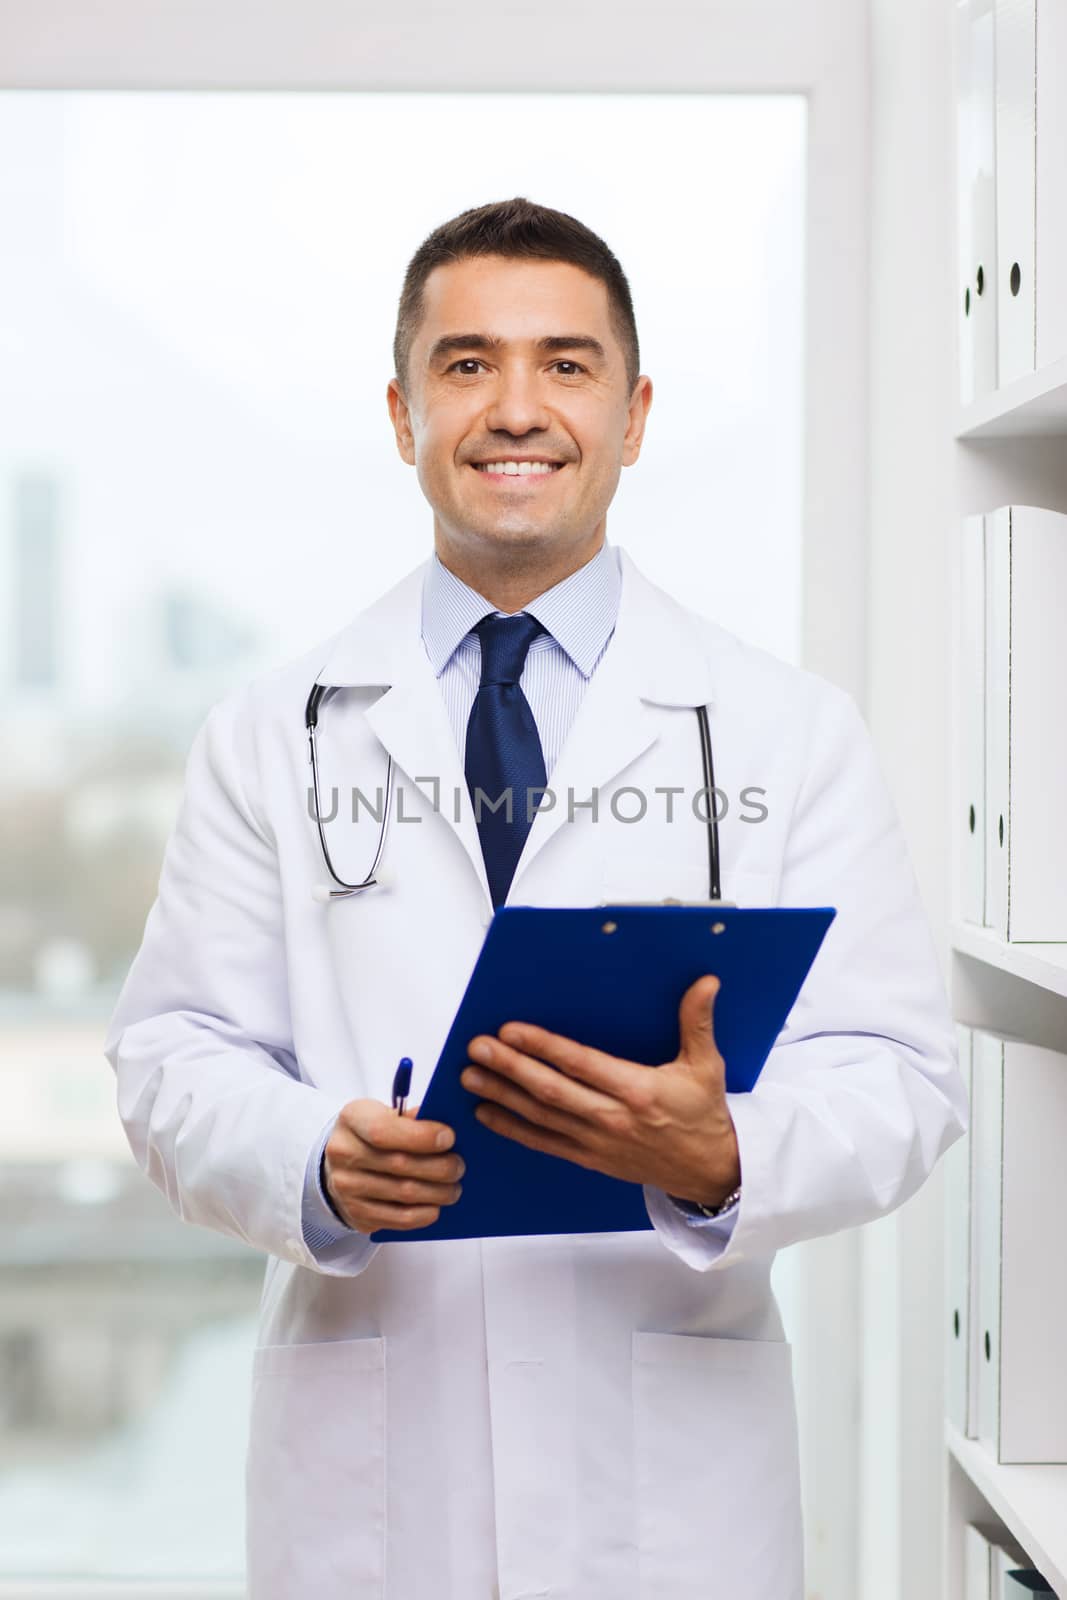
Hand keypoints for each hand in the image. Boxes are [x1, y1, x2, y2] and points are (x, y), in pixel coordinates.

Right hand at [322, 1100, 463, 1234]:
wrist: (340, 1163)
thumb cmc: (372, 1134)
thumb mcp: (386, 1114)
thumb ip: (412, 1120)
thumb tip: (447, 1132)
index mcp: (352, 1119)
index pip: (383, 1130)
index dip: (420, 1136)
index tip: (449, 1138)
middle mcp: (343, 1153)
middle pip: (399, 1164)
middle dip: (438, 1167)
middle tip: (458, 1166)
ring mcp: (346, 1187)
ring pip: (403, 1193)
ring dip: (437, 1192)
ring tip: (454, 1188)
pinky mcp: (356, 1213)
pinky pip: (398, 1219)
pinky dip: (424, 1213)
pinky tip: (436, 1206)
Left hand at [460, 974, 739, 1208]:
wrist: (710, 1171)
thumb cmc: (705, 1116)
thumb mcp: (707, 1066)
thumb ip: (698, 1022)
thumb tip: (705, 983)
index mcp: (638, 1091)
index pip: (581, 1064)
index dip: (543, 1047)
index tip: (512, 1031)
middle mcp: (613, 1118)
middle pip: (551, 1090)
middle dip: (510, 1068)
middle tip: (478, 1048)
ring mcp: (597, 1141)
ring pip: (541, 1116)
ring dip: (502, 1095)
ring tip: (472, 1075)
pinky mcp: (590, 1158)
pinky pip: (545, 1143)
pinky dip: (514, 1128)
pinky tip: (488, 1113)